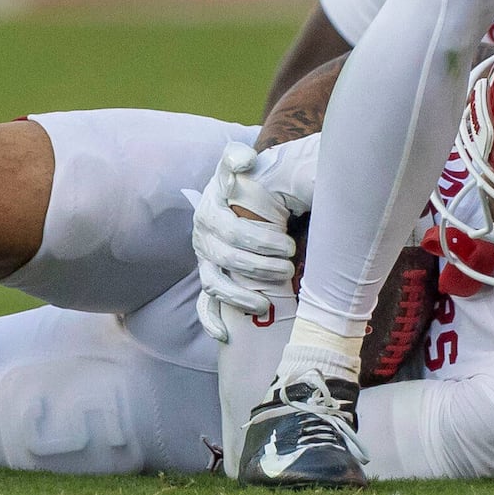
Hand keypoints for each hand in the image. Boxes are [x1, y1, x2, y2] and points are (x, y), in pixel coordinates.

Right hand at [186, 137, 316, 333]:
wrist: (229, 198)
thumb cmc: (240, 183)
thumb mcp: (235, 163)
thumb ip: (235, 158)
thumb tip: (246, 161)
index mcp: (210, 209)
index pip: (232, 229)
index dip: (259, 237)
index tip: (286, 239)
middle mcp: (203, 236)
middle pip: (229, 256)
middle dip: (261, 264)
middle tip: (291, 262)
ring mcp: (204, 260)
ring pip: (216, 284)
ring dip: (241, 296)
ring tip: (269, 303)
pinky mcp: (208, 277)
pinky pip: (205, 305)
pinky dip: (212, 321)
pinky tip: (225, 337)